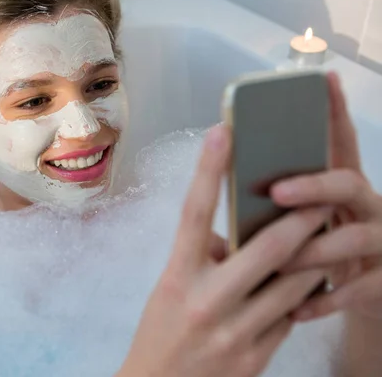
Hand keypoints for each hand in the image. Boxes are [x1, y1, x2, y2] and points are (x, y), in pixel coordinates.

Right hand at [118, 126, 327, 376]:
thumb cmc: (160, 333)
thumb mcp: (170, 291)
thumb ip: (200, 260)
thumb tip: (231, 238)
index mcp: (178, 279)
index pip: (193, 215)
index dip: (208, 170)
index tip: (223, 132)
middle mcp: (207, 302)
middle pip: (264, 250)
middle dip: (299, 220)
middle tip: (322, 196)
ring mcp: (235, 333)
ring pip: (292, 285)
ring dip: (314, 257)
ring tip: (327, 236)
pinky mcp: (256, 358)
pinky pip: (290, 318)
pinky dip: (302, 297)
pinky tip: (310, 284)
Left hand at [271, 72, 381, 320]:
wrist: (367, 299)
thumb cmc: (319, 256)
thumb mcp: (301, 231)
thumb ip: (270, 219)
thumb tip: (217, 220)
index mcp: (341, 188)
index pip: (340, 142)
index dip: (335, 110)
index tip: (323, 78)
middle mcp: (367, 206)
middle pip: (349, 182)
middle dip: (314, 185)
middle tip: (277, 192)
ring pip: (354, 237)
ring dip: (314, 249)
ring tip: (280, 264)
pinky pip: (360, 288)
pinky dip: (326, 300)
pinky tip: (298, 311)